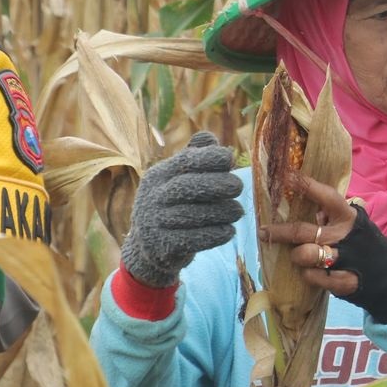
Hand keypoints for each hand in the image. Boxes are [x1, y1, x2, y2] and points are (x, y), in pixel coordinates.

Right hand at [121, 132, 243, 286]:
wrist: (149, 248)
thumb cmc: (173, 205)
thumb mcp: (176, 179)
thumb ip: (194, 158)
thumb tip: (210, 137)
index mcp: (158, 176)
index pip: (185, 161)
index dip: (211, 157)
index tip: (229, 160)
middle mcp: (152, 197)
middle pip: (189, 186)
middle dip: (220, 184)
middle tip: (238, 187)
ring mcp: (155, 222)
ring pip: (196, 214)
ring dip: (224, 211)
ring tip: (237, 211)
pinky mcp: (164, 245)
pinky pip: (197, 238)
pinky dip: (218, 233)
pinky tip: (228, 230)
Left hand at [260, 173, 358, 295]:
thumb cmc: (363, 244)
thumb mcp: (353, 224)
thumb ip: (332, 215)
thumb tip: (303, 201)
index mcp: (348, 217)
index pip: (326, 197)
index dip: (307, 185)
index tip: (287, 175)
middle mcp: (345, 236)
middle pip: (303, 231)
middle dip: (280, 232)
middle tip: (264, 232)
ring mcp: (345, 259)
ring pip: (306, 255)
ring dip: (297, 256)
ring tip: (297, 257)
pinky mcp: (345, 281)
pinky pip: (313, 277)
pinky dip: (309, 276)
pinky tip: (311, 274)